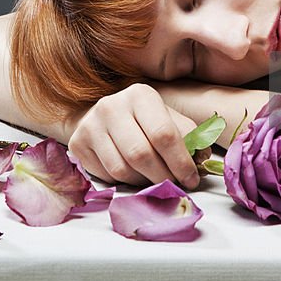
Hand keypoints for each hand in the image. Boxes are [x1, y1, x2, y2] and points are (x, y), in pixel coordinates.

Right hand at [67, 83, 200, 189]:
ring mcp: (90, 124)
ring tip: (153, 178)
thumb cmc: (143, 120)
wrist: (103, 117)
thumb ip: (187, 136)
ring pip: (122, 169)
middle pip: (141, 154)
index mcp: (140, 95)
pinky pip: (106, 175)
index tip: (191, 178)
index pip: (164, 134)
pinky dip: (123, 182)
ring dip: (143, 182)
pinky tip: (132, 173)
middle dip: (163, 176)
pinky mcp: (77, 144)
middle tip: (174, 185)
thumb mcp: (168, 119)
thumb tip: (202, 160)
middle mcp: (111, 106)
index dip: (181, 161)